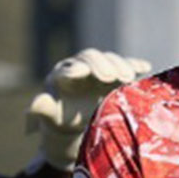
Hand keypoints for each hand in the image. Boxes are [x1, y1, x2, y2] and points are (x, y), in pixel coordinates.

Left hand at [26, 48, 151, 169]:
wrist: (77, 119)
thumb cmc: (61, 117)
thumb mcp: (51, 115)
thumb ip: (43, 109)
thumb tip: (33, 106)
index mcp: (62, 75)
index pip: (69, 68)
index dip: (75, 69)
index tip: (81, 73)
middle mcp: (81, 65)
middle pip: (90, 58)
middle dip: (100, 66)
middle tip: (110, 77)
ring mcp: (100, 67)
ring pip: (109, 59)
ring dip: (119, 66)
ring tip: (127, 78)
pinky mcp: (116, 72)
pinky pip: (126, 65)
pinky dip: (135, 65)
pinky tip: (145, 68)